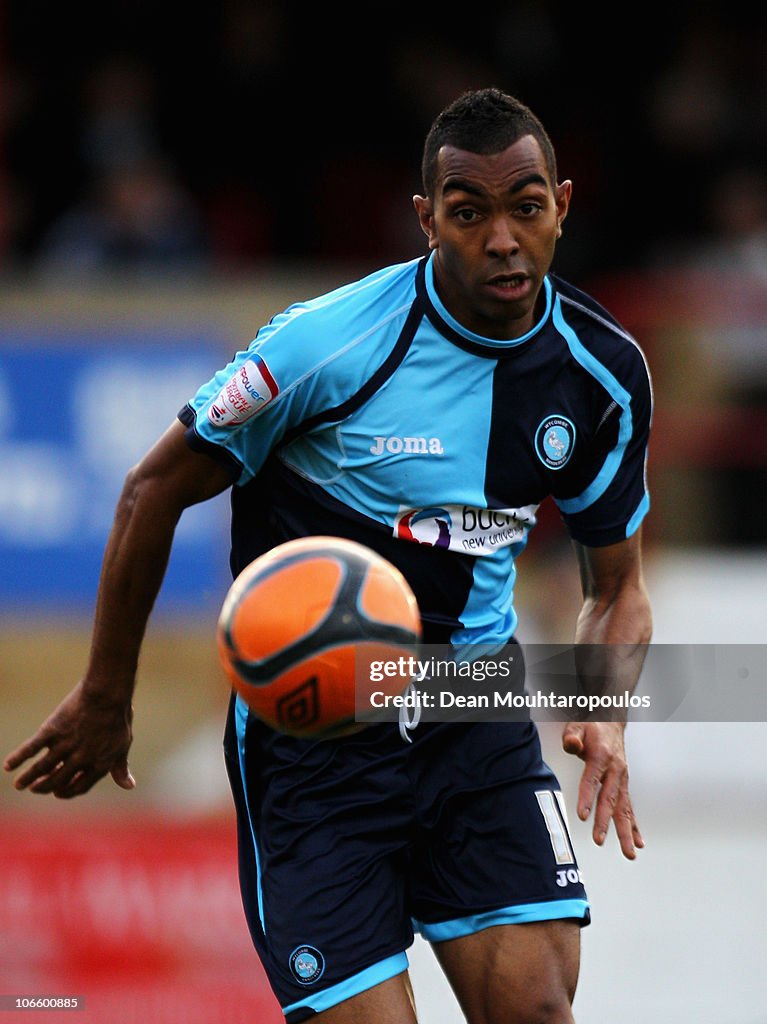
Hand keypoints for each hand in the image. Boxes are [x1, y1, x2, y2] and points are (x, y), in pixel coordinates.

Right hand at [3, 681, 134, 798]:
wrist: (108, 693)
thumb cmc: (118, 718)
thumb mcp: (123, 745)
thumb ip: (120, 768)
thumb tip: (128, 786)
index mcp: (98, 765)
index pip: (80, 787)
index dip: (68, 792)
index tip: (58, 792)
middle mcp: (80, 759)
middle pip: (58, 781)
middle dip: (45, 787)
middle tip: (35, 788)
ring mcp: (65, 745)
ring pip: (42, 768)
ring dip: (28, 778)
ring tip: (19, 785)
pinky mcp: (53, 730)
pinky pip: (32, 748)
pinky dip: (19, 757)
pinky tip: (8, 765)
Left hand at [561, 720, 642, 859]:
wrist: (611, 722)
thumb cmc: (591, 726)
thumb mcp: (577, 725)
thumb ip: (572, 736)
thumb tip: (571, 745)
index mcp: (602, 756)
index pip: (592, 779)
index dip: (587, 797)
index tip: (583, 816)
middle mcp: (615, 770)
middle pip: (610, 799)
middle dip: (605, 821)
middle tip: (598, 840)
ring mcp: (622, 779)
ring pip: (624, 808)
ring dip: (626, 832)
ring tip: (629, 853)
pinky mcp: (623, 785)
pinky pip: (629, 808)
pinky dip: (634, 826)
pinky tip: (637, 843)